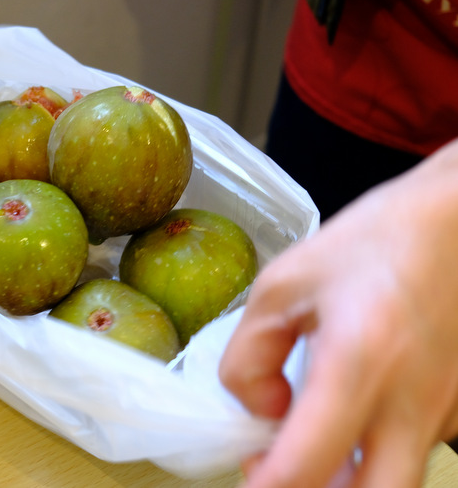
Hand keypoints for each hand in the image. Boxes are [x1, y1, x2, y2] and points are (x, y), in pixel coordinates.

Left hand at [219, 138, 457, 486]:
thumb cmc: (368, 243)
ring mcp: (446, 409)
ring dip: (349, 480)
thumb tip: (258, 411)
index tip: (248, 478)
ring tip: (312, 440)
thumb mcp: (282, 286)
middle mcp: (413, 400)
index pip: (306, 465)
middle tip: (281, 471)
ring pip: (395, 481)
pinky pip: (413, 449)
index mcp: (358, 360)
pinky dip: (377, 450)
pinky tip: (356, 411)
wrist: (455, 223)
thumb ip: (250, 357)